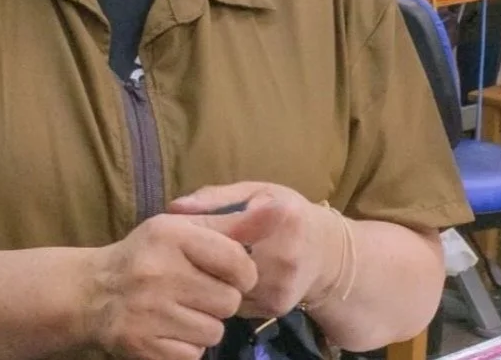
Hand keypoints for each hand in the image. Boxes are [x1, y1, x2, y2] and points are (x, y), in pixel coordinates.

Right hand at [83, 213, 257, 359]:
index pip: (236, 261)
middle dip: (218, 298)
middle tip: (194, 289)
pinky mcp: (145, 347)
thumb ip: (233, 224)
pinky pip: (195, 354)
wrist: (93, 292)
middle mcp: (158, 271)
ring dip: (204, 323)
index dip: (240, 272)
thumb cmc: (148, 254)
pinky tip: (168, 327)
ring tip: (179, 308)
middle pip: (228, 300)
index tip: (227, 272)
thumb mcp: (183, 228)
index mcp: (170, 235)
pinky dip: (187, 345)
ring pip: (214, 331)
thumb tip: (282, 209)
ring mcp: (149, 312)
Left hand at [169, 183, 343, 319]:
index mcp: (283, 217)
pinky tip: (221, 277)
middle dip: (204, 256)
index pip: (227, 228)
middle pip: (225, 261)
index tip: (185, 229)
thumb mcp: (255, 191)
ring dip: (212, 276)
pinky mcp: (275, 308)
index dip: (202, 231)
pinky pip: (235, 301)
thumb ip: (215, 197)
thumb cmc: (283, 212)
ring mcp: (282, 286)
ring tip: (204, 261)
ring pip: (227, 286)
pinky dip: (224, 290)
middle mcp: (286, 255)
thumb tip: (173, 208)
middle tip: (189, 249)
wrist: (327, 252)